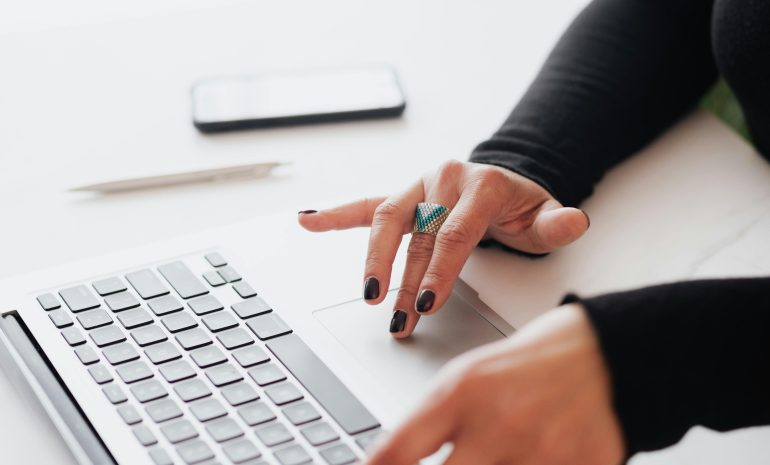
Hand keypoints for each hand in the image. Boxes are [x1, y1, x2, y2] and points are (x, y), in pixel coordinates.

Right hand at [298, 160, 588, 336]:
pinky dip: (337, 214)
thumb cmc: (521, 208)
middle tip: (398, 316)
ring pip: (387, 221)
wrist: (504, 183)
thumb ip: (557, 223)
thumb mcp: (545, 217)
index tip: (426, 304)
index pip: (453, 233)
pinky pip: (366, 204)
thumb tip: (573, 221)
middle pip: (417, 234)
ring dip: (374, 261)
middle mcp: (445, 179)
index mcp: (480, 184)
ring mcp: (420, 186)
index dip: (438, 271)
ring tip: (369, 296)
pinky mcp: (403, 196)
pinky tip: (309, 221)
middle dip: (405, 279)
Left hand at [365, 304, 624, 464]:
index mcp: (463, 393)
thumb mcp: (468, 378)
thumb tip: (389, 463)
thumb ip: (430, 424)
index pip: (398, 452)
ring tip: (493, 455)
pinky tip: (525, 459)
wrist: (606, 356)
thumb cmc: (529, 365)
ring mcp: (541, 454)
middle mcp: (498, 426)